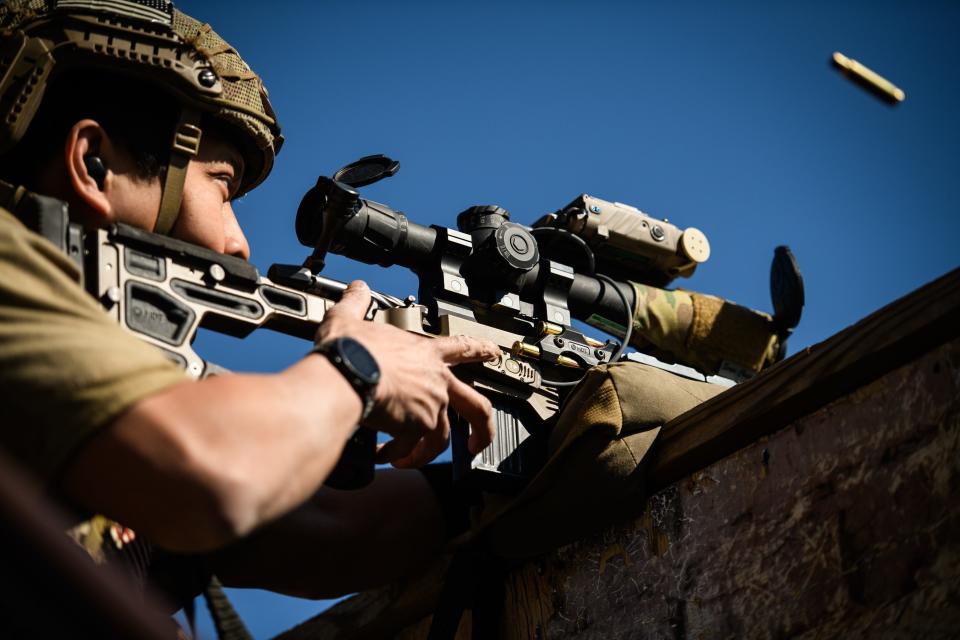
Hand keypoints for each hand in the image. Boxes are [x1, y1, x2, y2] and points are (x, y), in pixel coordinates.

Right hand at [316, 281, 500, 467]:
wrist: (346, 375)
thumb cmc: (350, 351)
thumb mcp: (350, 318)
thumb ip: (357, 303)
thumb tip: (357, 289)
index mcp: (424, 353)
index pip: (462, 347)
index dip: (481, 349)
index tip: (495, 354)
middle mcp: (436, 381)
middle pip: (476, 407)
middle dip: (483, 429)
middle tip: (478, 443)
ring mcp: (432, 406)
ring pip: (442, 438)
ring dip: (423, 452)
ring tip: (405, 458)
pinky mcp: (420, 428)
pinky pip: (415, 450)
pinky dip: (401, 456)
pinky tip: (385, 456)